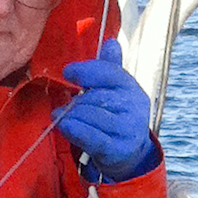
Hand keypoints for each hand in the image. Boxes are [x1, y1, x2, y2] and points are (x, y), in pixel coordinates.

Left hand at [57, 40, 157, 181]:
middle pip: (95, 96)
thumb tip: (111, 42)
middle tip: (66, 107)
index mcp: (131, 88)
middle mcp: (134, 108)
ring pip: (89, 115)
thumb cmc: (116, 118)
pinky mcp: (118, 150)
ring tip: (63, 118)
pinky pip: (91, 137)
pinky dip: (75, 130)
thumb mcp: (116, 92)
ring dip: (70, 116)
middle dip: (76, 101)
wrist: (129, 155)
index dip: (86, 70)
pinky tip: (63, 125)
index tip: (67, 72)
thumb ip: (110, 68)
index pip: (109, 72)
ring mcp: (128, 130)